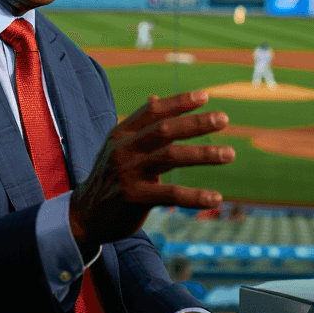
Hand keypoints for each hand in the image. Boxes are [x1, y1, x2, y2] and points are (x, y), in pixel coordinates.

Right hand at [69, 91, 233, 252]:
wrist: (84, 215)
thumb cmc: (109, 178)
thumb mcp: (118, 147)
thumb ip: (139, 125)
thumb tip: (155, 98)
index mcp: (121, 134)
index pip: (152, 111)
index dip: (178, 102)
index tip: (204, 96)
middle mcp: (124, 149)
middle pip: (164, 129)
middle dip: (196, 124)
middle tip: (223, 119)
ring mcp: (128, 173)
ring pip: (171, 157)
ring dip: (203, 154)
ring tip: (229, 154)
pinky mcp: (134, 198)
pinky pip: (170, 194)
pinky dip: (195, 196)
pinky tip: (215, 198)